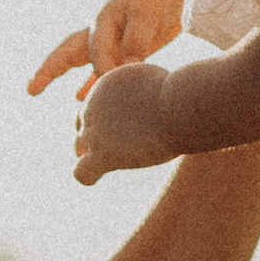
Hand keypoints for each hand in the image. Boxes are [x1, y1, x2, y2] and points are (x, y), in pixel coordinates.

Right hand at [28, 0, 187, 95]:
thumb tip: (128, 67)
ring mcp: (109, 39)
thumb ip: (136, 42)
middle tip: (30, 89)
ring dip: (62, 75)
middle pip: (67, 53)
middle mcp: (99, 30)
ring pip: (80, 61)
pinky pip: (101, 68)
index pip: (96, 54)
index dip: (105, 71)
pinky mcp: (122, 47)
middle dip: (49, 71)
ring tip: (38, 90)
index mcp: (102, 21)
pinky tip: (80, 96)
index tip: (116, 84)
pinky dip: (90, 81)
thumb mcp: (147, 16)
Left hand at [72, 58, 186, 184]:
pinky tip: (100, 175)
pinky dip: (88, 176)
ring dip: (93, 155)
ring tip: (117, 159)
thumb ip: (144, 93)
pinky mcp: (102, 153)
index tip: (129, 126)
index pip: (94, 104)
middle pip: (83, 125)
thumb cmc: (180, 95)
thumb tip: (148, 103)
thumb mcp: (157, 84)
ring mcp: (95, 131)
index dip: (107, 118)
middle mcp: (93, 105)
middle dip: (99, 137)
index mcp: (105, 84)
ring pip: (79, 147)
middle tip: (125, 146)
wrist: (180, 106)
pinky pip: (82, 173)